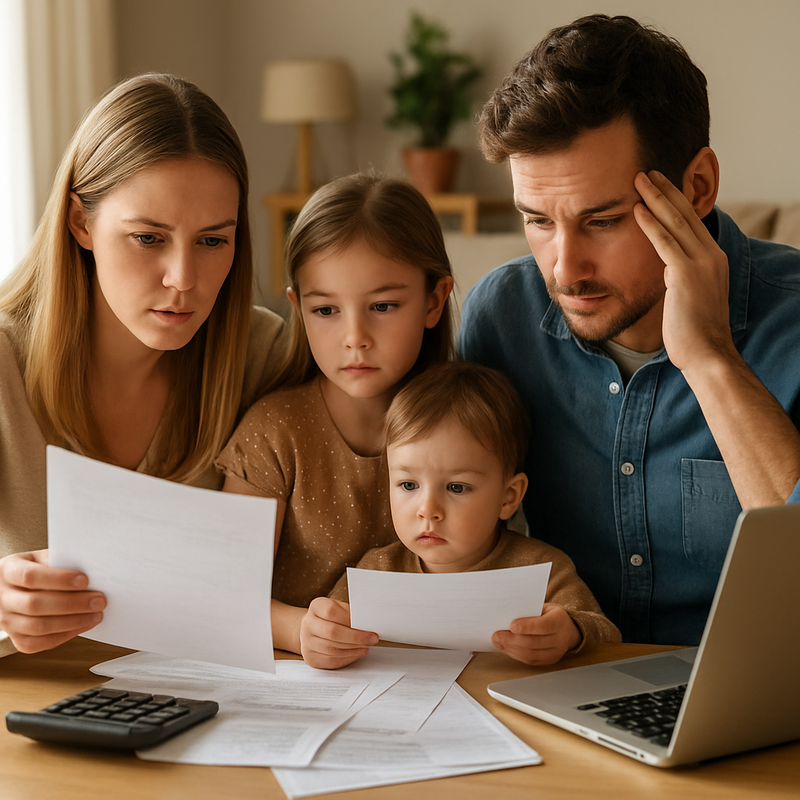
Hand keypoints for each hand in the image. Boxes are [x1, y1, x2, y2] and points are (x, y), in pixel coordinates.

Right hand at [0, 550, 105, 652]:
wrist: (17, 587)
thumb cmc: (38, 569)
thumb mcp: (44, 558)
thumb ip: (62, 562)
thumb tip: (93, 570)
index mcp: (8, 571)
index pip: (30, 576)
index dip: (58, 579)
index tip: (85, 580)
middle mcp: (2, 598)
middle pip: (34, 605)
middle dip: (72, 603)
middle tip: (99, 600)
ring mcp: (6, 621)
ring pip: (37, 627)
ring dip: (72, 621)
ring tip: (96, 614)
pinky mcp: (16, 639)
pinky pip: (40, 643)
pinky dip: (65, 635)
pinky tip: (84, 625)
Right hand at [299, 597, 377, 669]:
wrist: (313, 629)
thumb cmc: (330, 618)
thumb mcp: (339, 608)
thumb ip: (350, 614)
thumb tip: (367, 623)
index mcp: (316, 607)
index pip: (331, 612)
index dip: (350, 620)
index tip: (368, 627)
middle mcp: (308, 624)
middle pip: (332, 632)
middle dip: (356, 637)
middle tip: (371, 639)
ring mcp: (307, 642)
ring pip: (332, 649)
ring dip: (353, 649)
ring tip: (365, 646)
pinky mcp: (311, 657)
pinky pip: (331, 661)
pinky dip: (347, 658)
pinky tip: (356, 653)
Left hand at [492, 603, 581, 665]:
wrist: (565, 628)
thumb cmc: (549, 614)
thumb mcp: (544, 607)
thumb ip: (529, 611)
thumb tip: (506, 615)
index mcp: (559, 620)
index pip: (544, 625)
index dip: (528, 626)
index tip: (511, 625)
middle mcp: (561, 638)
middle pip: (535, 642)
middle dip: (513, 640)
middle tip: (496, 636)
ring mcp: (556, 652)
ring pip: (532, 654)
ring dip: (511, 649)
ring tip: (497, 642)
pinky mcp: (549, 661)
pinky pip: (531, 661)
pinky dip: (515, 655)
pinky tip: (505, 648)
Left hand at [633, 170, 734, 374]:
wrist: (706, 354)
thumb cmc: (693, 334)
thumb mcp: (689, 298)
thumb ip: (680, 279)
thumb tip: (667, 272)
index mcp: (713, 259)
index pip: (692, 222)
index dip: (674, 202)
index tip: (659, 185)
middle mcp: (710, 255)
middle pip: (685, 214)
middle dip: (665, 190)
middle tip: (646, 171)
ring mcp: (700, 263)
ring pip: (675, 222)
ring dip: (655, 198)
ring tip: (638, 179)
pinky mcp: (685, 274)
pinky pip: (664, 242)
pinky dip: (650, 223)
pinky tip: (637, 208)